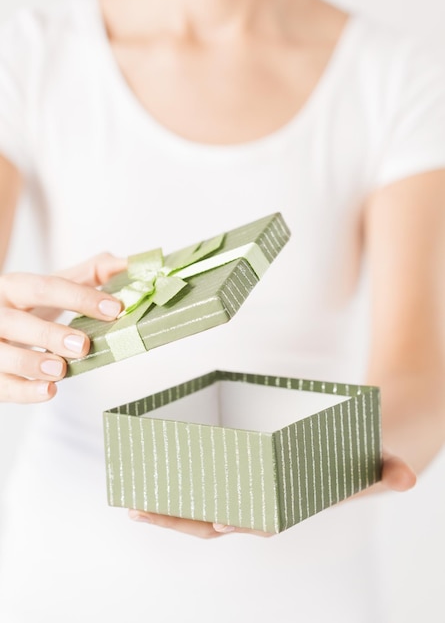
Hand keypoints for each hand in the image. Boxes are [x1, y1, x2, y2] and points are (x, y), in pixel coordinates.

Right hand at [0, 253, 125, 402]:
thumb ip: (90, 274)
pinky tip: (48, 390)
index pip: (45, 288)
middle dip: (50, 334)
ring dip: (32, 364)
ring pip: (1, 355)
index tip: (114, 309)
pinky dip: (24, 391)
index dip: (80, 298)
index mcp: (13, 287)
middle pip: (17, 322)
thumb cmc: (28, 306)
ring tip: (61, 370)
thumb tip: (126, 264)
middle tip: (83, 345)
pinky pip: (1, 386)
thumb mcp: (53, 286)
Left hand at [128, 449, 415, 538]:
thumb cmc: (367, 457)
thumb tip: (405, 479)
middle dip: (181, 519)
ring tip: (131, 502)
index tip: (219, 519)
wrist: (367, 442)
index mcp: (295, 504)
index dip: (241, 520)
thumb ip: (389, 471)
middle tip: (139, 511)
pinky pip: (210, 480)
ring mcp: (252, 485)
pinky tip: (153, 476)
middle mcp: (267, 500)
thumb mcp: (379, 462)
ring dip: (169, 507)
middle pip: (219, 517)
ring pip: (205, 504)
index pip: (264, 519)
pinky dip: (181, 484)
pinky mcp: (245, 466)